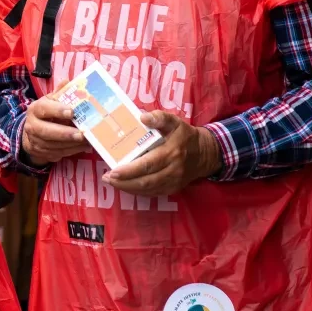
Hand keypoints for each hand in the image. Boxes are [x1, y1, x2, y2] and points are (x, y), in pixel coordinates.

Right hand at [20, 94, 92, 164]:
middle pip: (46, 131)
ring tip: (87, 141)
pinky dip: (72, 151)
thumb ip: (59, 93)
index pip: (44, 109)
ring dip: (72, 144)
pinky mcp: (41, 153)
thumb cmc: (46, 114)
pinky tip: (84, 147)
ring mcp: (36, 141)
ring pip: (54, 145)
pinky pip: (58, 153)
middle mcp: (32, 126)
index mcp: (35, 109)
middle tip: (81, 134)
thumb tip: (67, 81)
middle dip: (65, 133)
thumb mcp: (50, 101)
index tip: (72, 112)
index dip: (57, 110)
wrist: (32, 133)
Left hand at [105, 111, 221, 196]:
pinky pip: (152, 193)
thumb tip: (142, 117)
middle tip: (106, 178)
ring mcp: (173, 182)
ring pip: (147, 190)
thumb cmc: (184, 136)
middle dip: (123, 182)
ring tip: (111, 181)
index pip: (148, 165)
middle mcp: (172, 170)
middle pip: (145, 181)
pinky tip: (125, 186)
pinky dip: (137, 191)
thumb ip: (159, 117)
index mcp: (171, 153)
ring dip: (127, 188)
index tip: (113, 171)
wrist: (205, 153)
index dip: (129, 171)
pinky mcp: (172, 189)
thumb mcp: (174, 121)